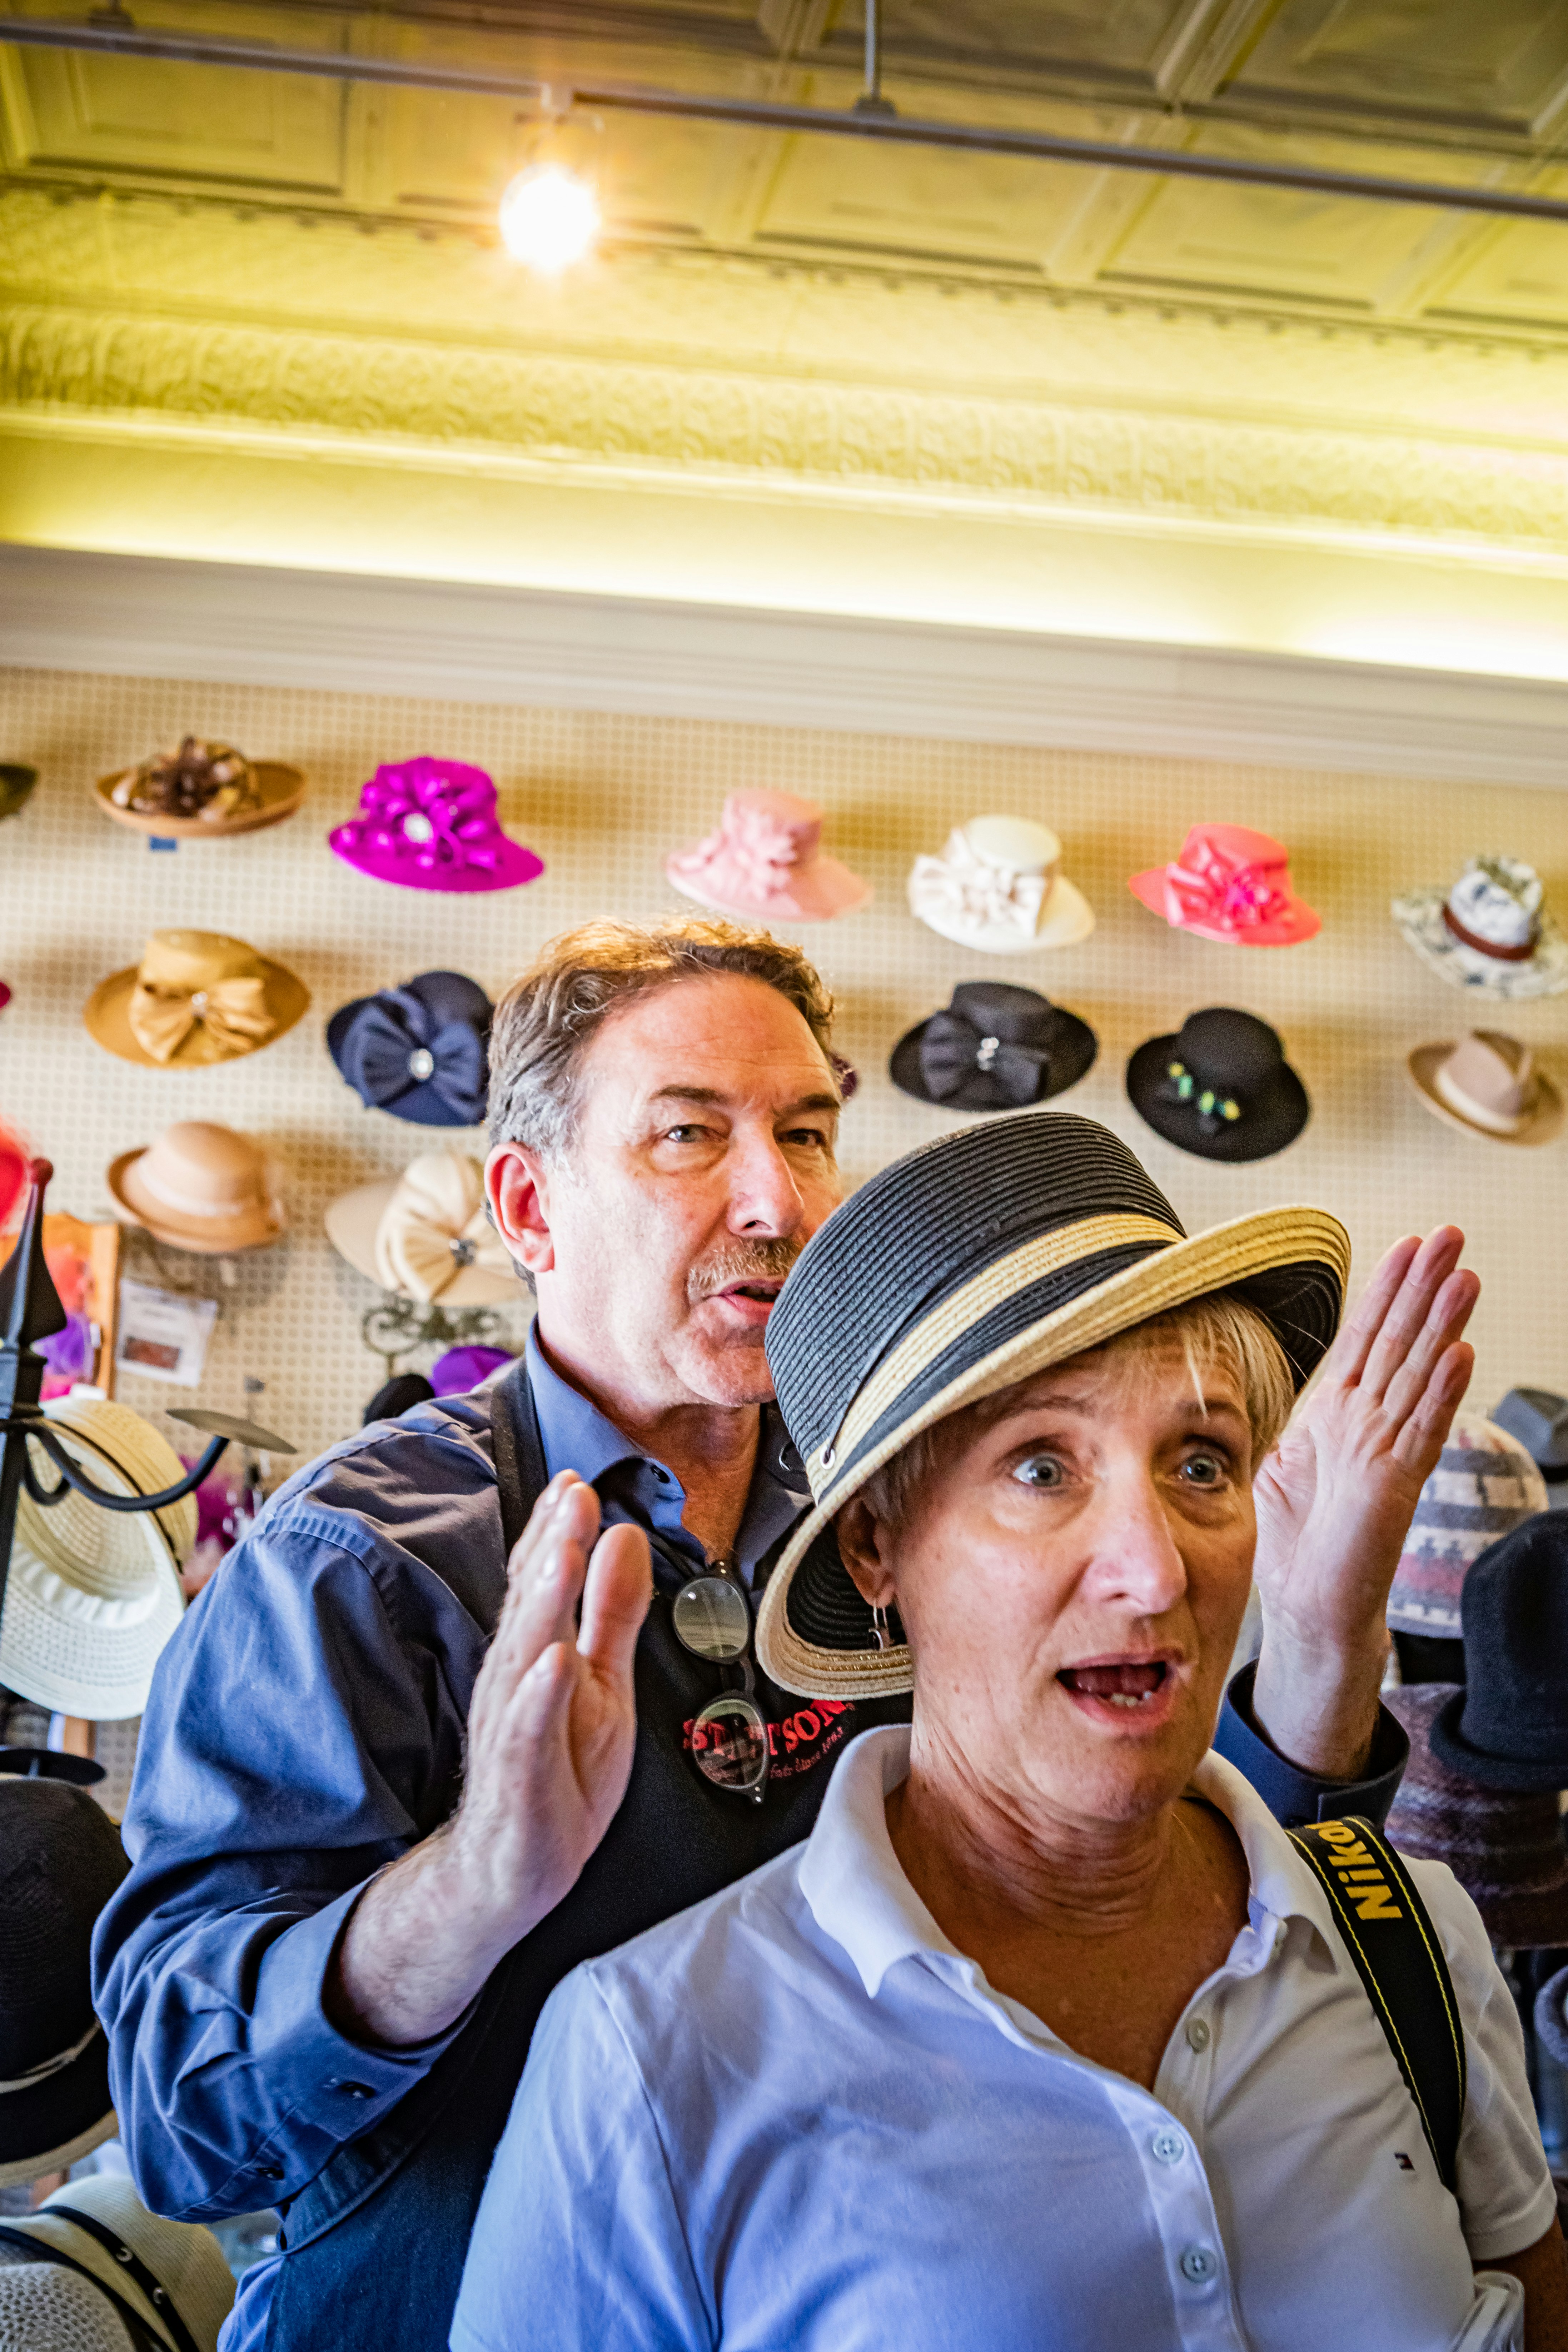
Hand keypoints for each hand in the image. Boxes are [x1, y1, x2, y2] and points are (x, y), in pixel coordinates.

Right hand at [329, 1472, 650, 2046]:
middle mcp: (514, 1684)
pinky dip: (540, 1697)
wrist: (509, 1872)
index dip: (557, 1528)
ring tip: (564, 1554)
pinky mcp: (517, 1781)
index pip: (541, 1580)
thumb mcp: (605, 1685)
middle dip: (551, 1547)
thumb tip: (624, 1536)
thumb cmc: (559, 1773)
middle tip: (573, 1494)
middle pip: (532, 1606)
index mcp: (535, 1655)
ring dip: (543, 1603)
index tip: (577, 1477)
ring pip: (525, 1657)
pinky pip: (526, 1734)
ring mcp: (511, 1731)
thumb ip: (613, 1612)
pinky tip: (555, 1663)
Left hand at [1249, 1227, 1478, 1778]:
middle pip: (1401, 1342)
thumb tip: (1258, 1383)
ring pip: (1420, 1374)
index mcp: (1338, 1414)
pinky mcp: (1395, 1486)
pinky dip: (1441, 1391)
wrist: (1307, 1606)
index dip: (1386, 1291)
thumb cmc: (1296, 1541)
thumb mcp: (1275, 1459)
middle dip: (1424, 1286)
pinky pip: (1422, 1429)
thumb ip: (1284, 1419)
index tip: (1406, 1244)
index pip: (1366, 1339)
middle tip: (1450, 1235)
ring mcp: (1388, 1452)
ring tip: (1465, 1274)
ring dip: (1442, 1324)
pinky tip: (1460, 1352)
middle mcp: (1369, 1425)